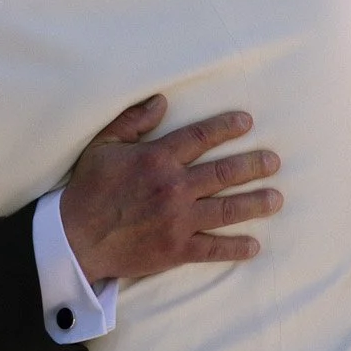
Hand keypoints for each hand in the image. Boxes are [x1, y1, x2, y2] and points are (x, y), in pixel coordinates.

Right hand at [59, 95, 283, 284]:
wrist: (74, 239)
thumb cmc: (87, 190)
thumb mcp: (103, 146)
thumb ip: (132, 121)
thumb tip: (161, 101)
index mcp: (157, 159)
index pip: (201, 138)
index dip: (226, 128)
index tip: (247, 123)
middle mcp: (174, 187)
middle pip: (224, 173)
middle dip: (254, 166)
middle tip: (274, 162)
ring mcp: (178, 220)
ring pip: (227, 209)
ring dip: (255, 204)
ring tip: (277, 199)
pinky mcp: (176, 249)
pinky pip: (213, 248)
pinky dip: (235, 248)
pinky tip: (255, 246)